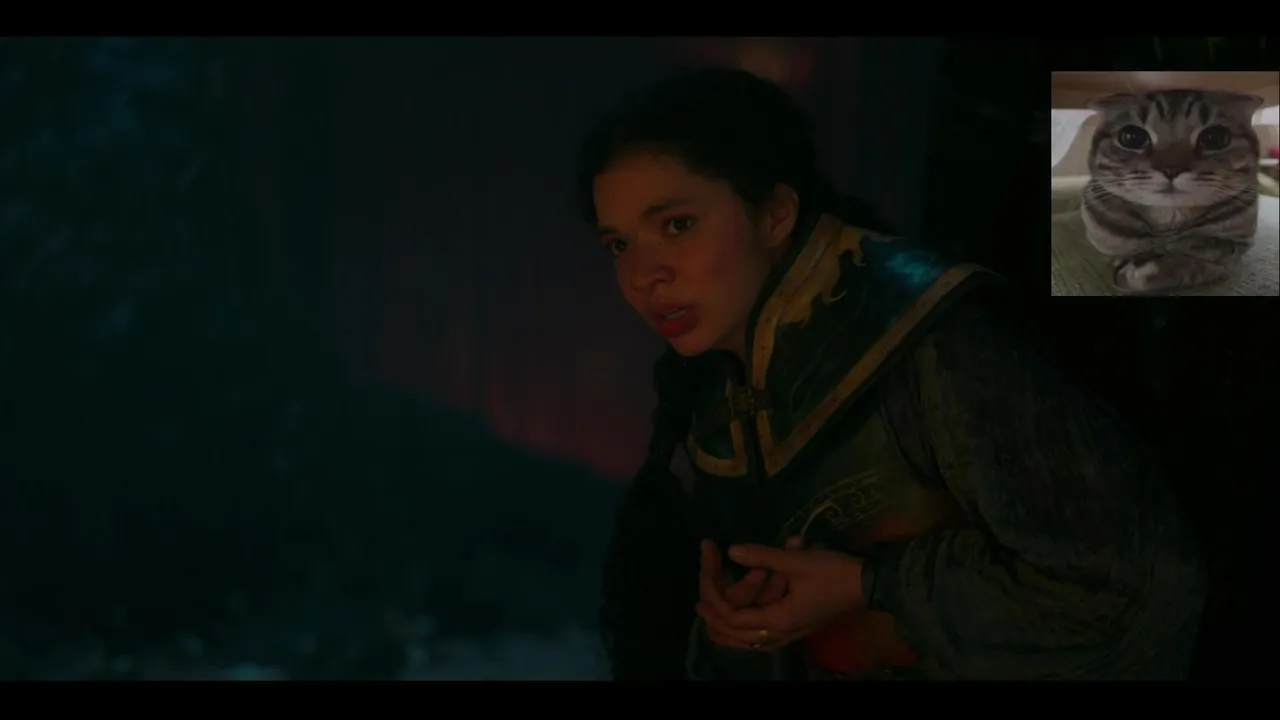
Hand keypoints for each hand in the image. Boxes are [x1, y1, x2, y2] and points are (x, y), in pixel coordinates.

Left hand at [698, 542, 864, 652]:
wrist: (866, 583)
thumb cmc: (832, 572)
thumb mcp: (796, 560)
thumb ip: (762, 556)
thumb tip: (731, 551)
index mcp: (778, 619)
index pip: (734, 617)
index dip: (715, 598)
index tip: (704, 579)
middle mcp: (781, 633)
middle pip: (737, 635)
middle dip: (715, 618)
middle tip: (699, 603)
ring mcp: (789, 634)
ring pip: (749, 641)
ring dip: (728, 629)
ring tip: (711, 618)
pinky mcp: (795, 627)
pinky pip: (762, 638)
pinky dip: (745, 632)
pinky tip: (741, 624)